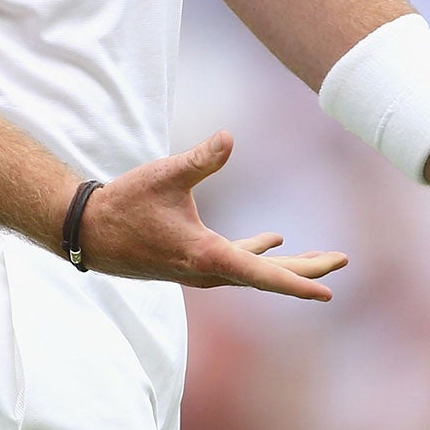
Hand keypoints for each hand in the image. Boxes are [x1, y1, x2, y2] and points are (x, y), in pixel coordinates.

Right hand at [76, 130, 348, 300]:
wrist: (88, 231)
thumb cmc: (125, 204)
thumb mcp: (165, 176)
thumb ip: (200, 160)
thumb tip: (228, 138)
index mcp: (207, 255)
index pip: (263, 276)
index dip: (298, 282)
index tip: (328, 291)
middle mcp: (209, 270)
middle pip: (268, 277)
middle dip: (307, 270)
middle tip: (342, 262)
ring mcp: (201, 268)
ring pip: (255, 270)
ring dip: (289, 266)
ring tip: (323, 259)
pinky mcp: (193, 260)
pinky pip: (236, 260)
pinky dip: (259, 253)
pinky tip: (275, 239)